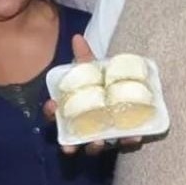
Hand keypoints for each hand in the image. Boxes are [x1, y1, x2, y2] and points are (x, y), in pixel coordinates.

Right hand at [44, 35, 142, 155]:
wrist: (125, 92)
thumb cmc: (101, 85)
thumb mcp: (93, 71)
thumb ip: (85, 58)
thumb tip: (78, 37)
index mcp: (72, 110)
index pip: (54, 115)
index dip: (50, 113)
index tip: (52, 106)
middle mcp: (82, 127)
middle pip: (70, 139)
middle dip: (68, 144)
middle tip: (69, 146)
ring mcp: (100, 136)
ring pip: (93, 147)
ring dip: (94, 146)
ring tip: (98, 141)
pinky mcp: (119, 139)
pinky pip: (122, 144)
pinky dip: (128, 141)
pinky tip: (134, 136)